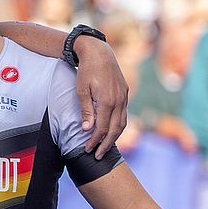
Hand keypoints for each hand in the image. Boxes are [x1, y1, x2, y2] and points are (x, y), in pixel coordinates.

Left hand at [73, 35, 127, 158]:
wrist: (99, 53)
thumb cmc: (86, 71)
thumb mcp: (81, 90)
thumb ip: (86, 110)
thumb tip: (88, 129)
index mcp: (107, 101)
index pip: (101, 128)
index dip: (94, 141)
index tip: (86, 149)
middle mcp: (119, 101)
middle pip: (115, 129)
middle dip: (105, 144)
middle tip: (97, 156)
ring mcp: (124, 97)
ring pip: (122, 124)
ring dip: (114, 138)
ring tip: (104, 148)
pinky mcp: (125, 94)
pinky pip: (124, 115)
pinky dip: (119, 126)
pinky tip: (112, 132)